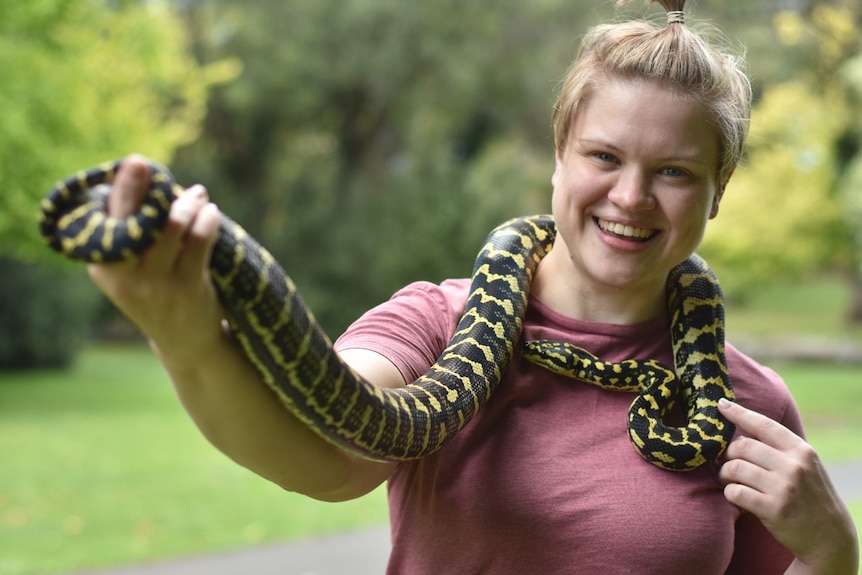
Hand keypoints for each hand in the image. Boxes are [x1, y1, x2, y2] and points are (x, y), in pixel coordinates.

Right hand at [87, 154, 223, 358]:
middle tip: (143, 163)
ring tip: (198, 193)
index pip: (106, 222)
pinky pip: (199, 243)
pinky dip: (206, 221)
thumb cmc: (158, 295)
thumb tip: (152, 185)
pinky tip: (211, 211)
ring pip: (169, 228)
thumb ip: (133, 238)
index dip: (119, 191)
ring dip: (185, 203)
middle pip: (130, 222)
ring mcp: (157, 284)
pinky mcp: (188, 288)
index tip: (131, 163)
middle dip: (135, 188)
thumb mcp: (132, 273)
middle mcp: (125, 277)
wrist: (185, 343)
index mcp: (104, 268)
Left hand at [718, 398, 858, 573]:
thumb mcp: (806, 466)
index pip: (764, 425)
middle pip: (742, 446)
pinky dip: (729, 494)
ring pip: (734, 468)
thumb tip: (742, 433)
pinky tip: (736, 497)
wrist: (830, 537)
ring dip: (725, 475)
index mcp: (801, 450)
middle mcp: (794, 466)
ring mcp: (784, 487)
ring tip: (729, 481)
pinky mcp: (774, 509)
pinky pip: (735, 492)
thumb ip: (781, 449)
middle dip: (727, 455)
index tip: (721, 405)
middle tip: (727, 465)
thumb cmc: (810, 497)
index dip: (739, 413)